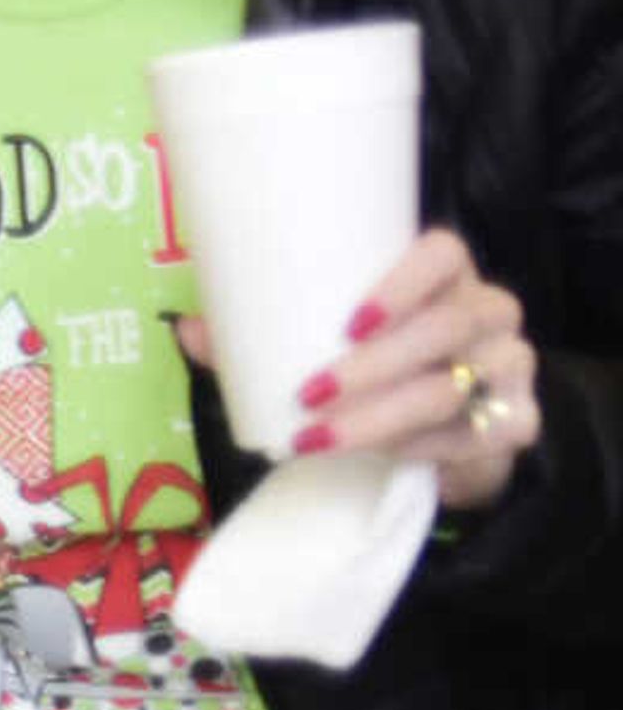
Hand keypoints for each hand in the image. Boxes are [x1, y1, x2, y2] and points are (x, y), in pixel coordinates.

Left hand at [271, 228, 542, 509]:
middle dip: (373, 366)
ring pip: (454, 387)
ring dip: (380, 416)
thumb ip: (259, 335)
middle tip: (308, 395)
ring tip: (317, 439)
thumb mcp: (322, 344)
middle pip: (447, 325)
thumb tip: (191, 330)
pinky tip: (381, 457)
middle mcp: (488, 311)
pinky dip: (421, 448)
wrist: (443, 433)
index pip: (444, 252)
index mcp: (444, 275)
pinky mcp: (518, 421)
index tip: (348, 323)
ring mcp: (512, 364)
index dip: (403, 281)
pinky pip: (475, 436)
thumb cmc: (376, 368)